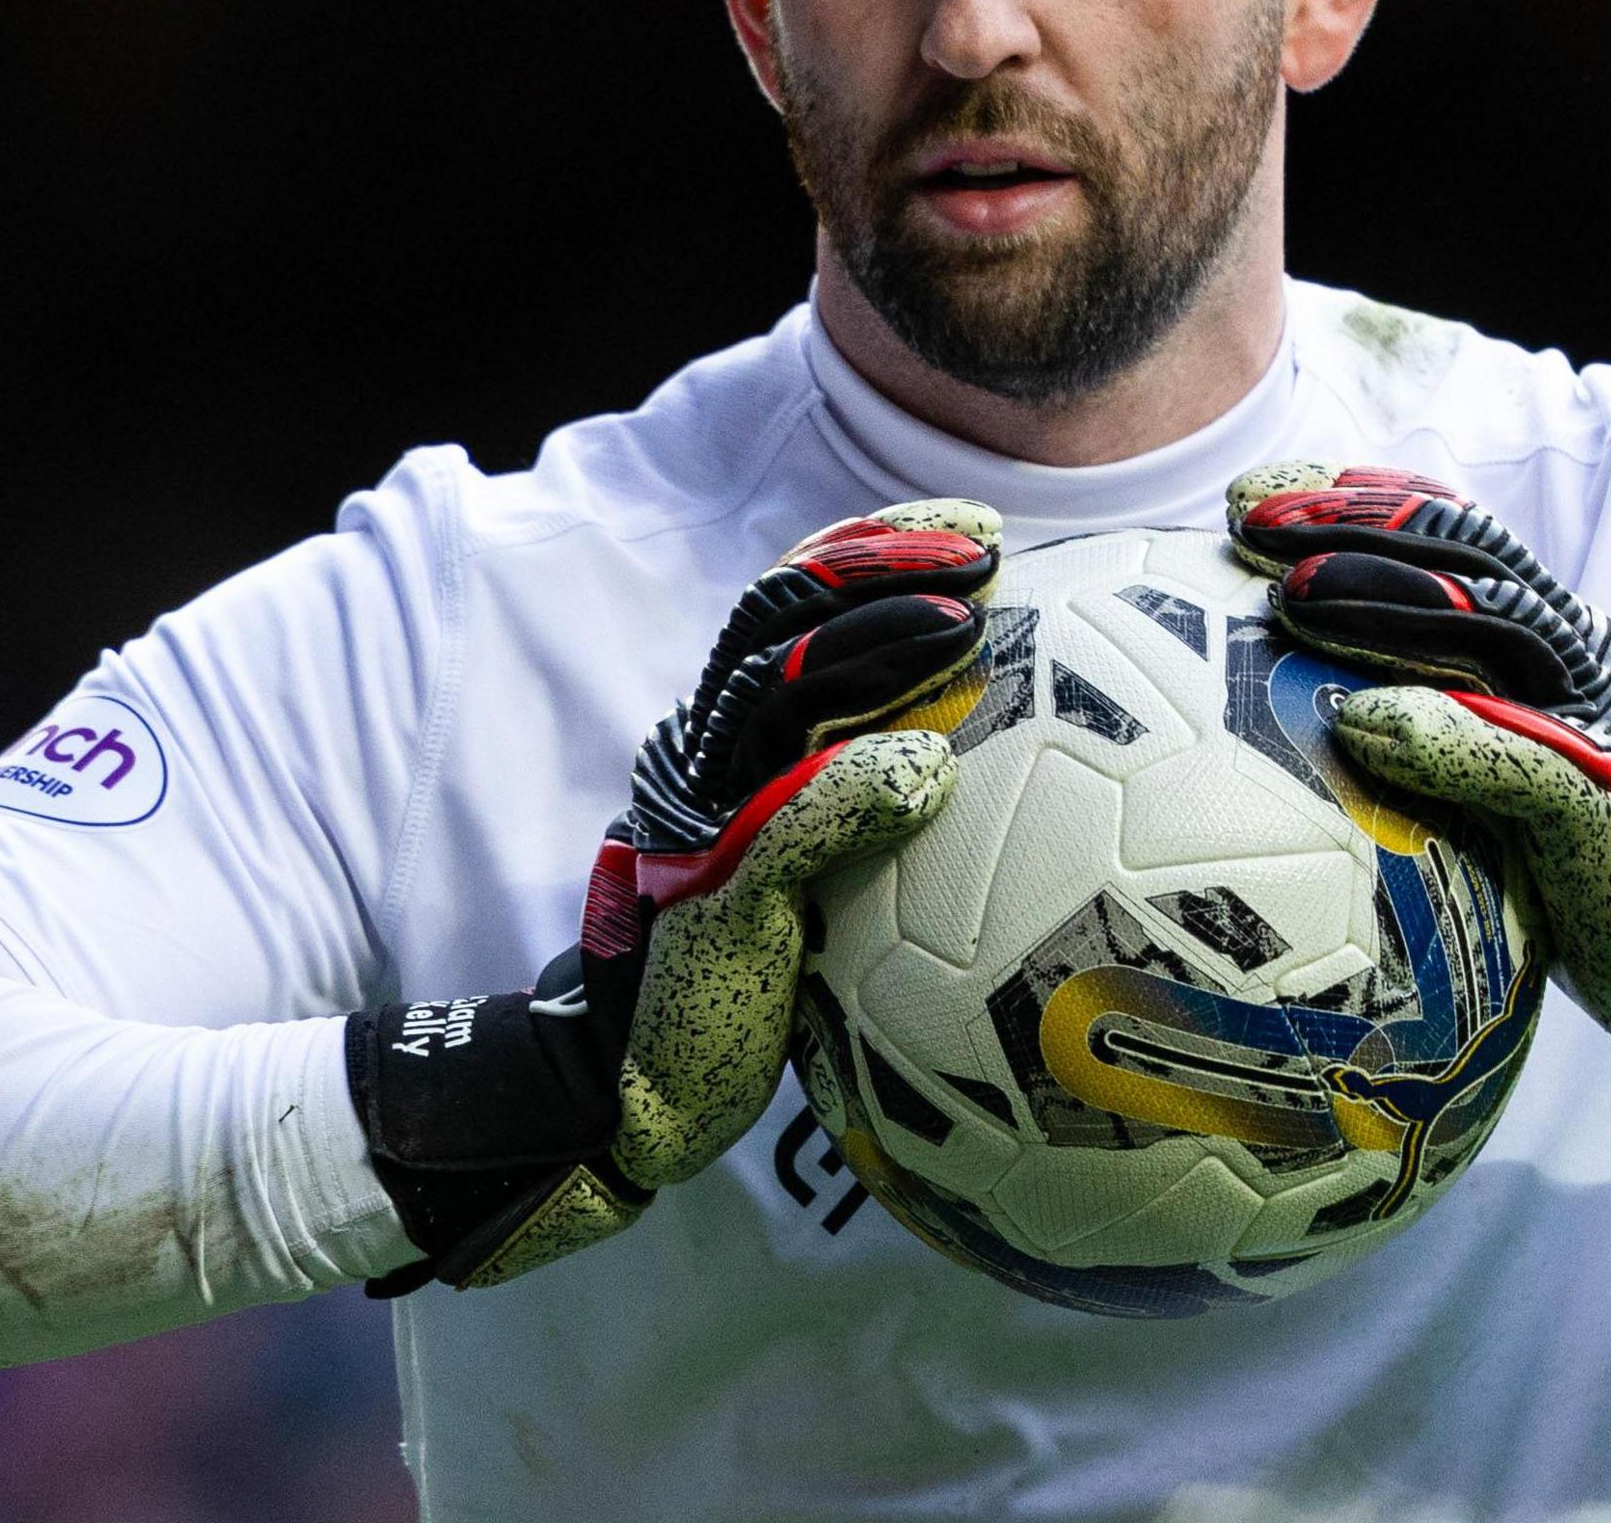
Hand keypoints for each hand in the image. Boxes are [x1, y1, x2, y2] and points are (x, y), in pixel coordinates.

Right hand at [348, 500, 999, 1290]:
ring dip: (869, 648)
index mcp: (731, 742)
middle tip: (979, 548)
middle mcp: (708, 761)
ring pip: (774, 697)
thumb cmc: (736, 973)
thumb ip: (865, 803)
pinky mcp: (714, 896)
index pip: (795, 610)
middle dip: (875, 564)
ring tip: (962, 623)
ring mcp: (705, 822)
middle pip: (781, 622)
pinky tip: (927, 769)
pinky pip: (782, 825)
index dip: (875, 550)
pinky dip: (851, 787)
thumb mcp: (809, 871)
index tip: (974, 529)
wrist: (631, 1082)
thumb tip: (979, 753)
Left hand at [1225, 464, 1610, 1131]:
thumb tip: (1299, 716)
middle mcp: (1573, 662)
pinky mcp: (1604, 800)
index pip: (1447, 541)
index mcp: (1542, 649)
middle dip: (1352, 526)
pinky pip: (1519, 755)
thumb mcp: (1491, 792)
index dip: (1355, 500)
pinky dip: (1442, 731)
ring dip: (1387, 606)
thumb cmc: (1584, 880)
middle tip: (1253, 518)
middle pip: (1461, 561)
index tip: (1253, 493)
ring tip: (1294, 598)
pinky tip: (1364, 721)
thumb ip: (1426, 736)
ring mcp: (1594, 725)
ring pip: (1491, 632)